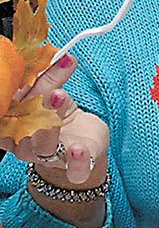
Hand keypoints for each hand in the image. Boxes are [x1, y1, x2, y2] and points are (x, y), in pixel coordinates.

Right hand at [1, 54, 108, 188]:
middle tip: (51, 90)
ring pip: (43, 147)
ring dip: (50, 127)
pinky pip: (73, 171)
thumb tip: (63, 56)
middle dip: (36, 106)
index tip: (22, 80)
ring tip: (60, 101)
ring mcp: (46, 157)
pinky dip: (76, 162)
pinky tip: (78, 149)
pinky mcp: (72, 165)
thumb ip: (51, 77)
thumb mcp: (52, 94)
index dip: (10, 97)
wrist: (83, 140)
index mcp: (11, 125)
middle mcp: (24, 144)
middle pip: (23, 127)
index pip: (6, 112)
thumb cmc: (58, 116)